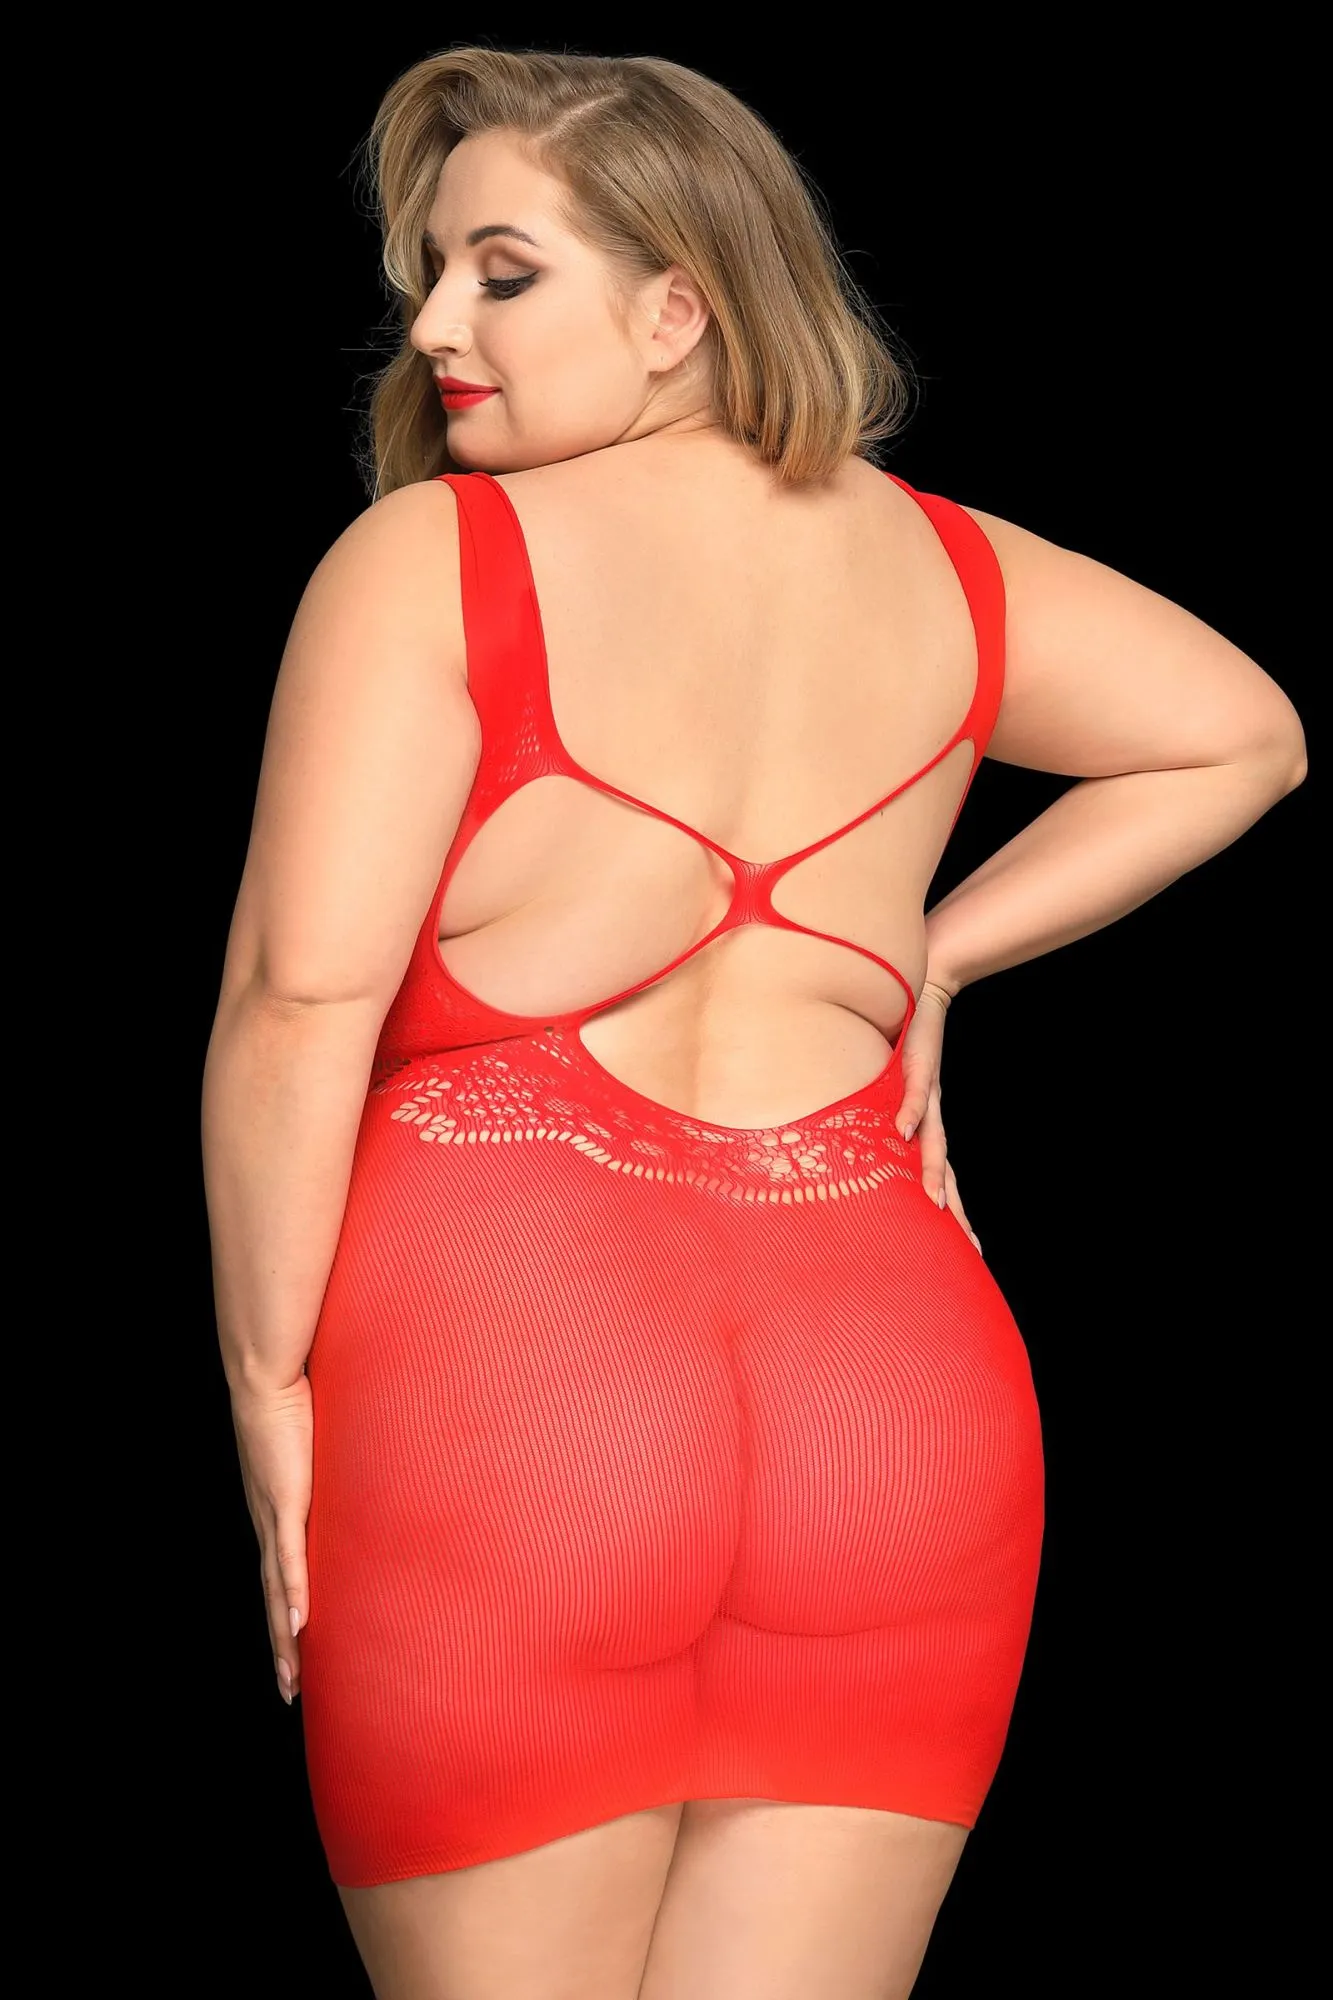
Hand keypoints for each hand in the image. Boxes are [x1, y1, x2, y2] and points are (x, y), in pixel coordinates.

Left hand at [230, 1372, 312, 1705]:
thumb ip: (331, 1467)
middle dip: (279, 1648)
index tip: (291, 1655)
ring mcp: (273, 1516)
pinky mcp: (285, 1502)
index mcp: (273, 1514)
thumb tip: (360, 1473)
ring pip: (275, 1593)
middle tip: (288, 1691)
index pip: (277, 1580)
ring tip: (290, 1679)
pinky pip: (290, 1559)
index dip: (281, 1621)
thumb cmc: (290, 1402)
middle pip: (272, 1600)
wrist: (263, 1378)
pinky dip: (293, 1595)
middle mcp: (267, 1524)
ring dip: (282, 1639)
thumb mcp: (316, 1447)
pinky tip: (299, 1626)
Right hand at [895, 979, 982, 1254]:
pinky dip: (908, 1113)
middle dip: (956, 1209)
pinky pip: (913, 1094)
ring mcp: (927, 1093)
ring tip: (936, 1203)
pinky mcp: (918, 1066)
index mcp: (926, 1124)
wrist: (924, 990)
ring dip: (934, 1172)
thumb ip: (880, 1111)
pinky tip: (902, 1133)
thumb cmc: (902, 1041)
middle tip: (968, 1247)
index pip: (941, 1175)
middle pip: (946, 1171)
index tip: (964, 1247)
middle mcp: (932, 1115)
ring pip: (933, 1140)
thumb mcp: (888, 1087)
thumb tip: (866, 1139)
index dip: (952, 1210)